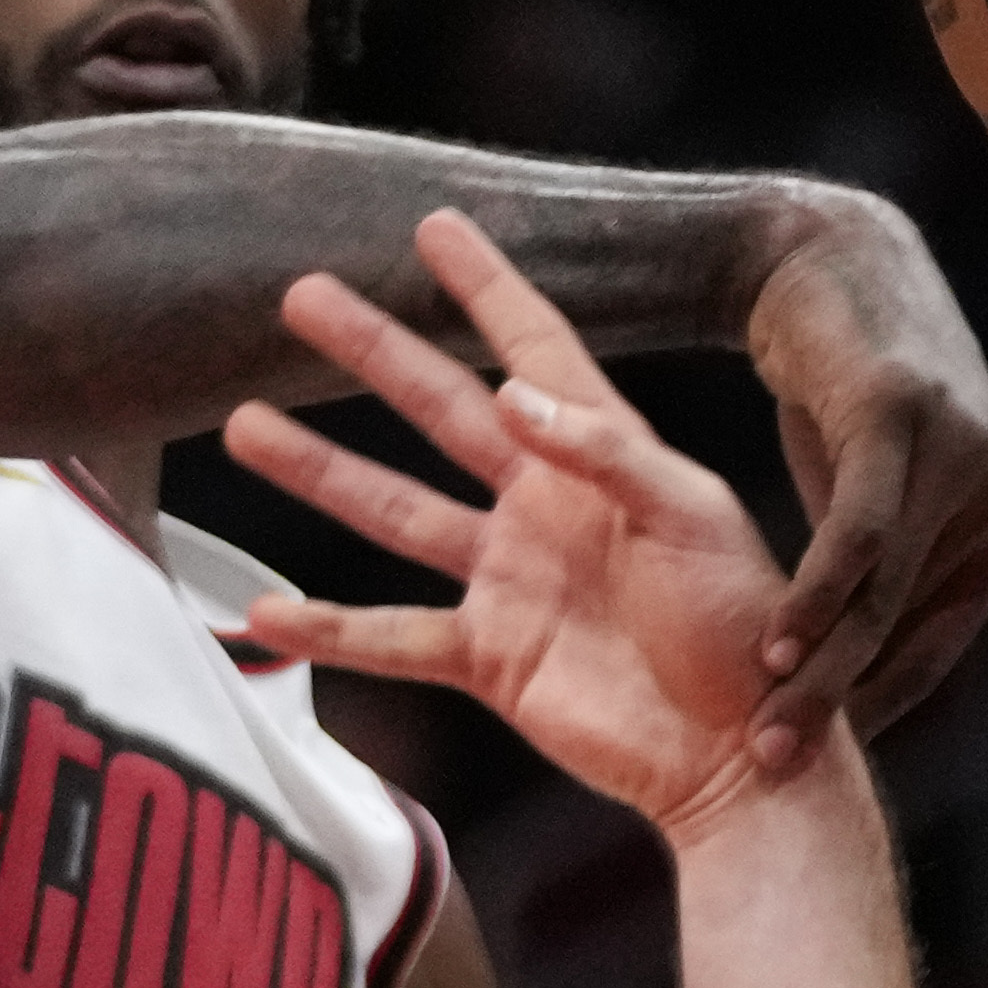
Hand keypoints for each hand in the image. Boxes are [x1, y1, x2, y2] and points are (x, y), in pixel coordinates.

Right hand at [227, 214, 831, 837]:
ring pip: (393, 511)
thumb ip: (606, 454)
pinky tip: (263, 611)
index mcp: (605, 458)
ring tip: (244, 425)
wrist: (741, 760)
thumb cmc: (744, 634)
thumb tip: (510, 396)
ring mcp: (509, 581)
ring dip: (321, 471)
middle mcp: (545, 506)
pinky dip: (329, 628)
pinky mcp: (490, 658)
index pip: (536, 350)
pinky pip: (392, 635)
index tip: (433, 226)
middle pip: (441, 411)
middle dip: (373, 352)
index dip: (486, 287)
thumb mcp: (695, 520)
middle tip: (302, 296)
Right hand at [740, 187, 987, 738]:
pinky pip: (860, 531)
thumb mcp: (877, 500)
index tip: (801, 766)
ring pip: (882, 591)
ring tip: (765, 721)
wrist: (824, 257)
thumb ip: (882, 582)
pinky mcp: (899, 416)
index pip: (932, 654)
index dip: (866, 713)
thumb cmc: (845, 394)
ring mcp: (956, 454)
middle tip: (773, 765)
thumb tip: (848, 689)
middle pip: (903, 628)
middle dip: (835, 705)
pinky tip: (778, 641)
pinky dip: (820, 594)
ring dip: (820, 666)